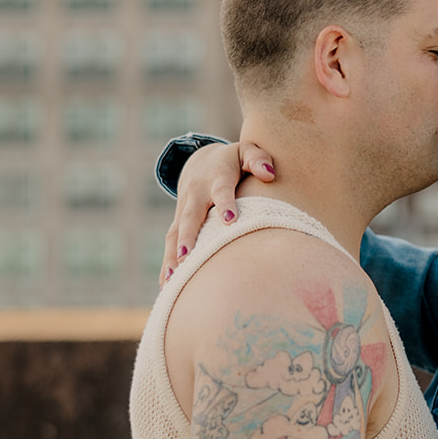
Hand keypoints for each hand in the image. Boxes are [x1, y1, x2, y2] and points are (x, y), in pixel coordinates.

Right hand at [161, 141, 276, 282]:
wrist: (200, 161)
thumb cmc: (233, 160)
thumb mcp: (246, 151)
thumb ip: (258, 159)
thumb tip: (270, 173)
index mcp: (216, 178)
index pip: (221, 190)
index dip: (225, 203)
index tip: (230, 219)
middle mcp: (196, 195)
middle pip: (190, 216)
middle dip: (188, 237)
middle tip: (187, 258)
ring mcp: (184, 209)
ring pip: (175, 233)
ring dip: (172, 256)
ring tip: (172, 280)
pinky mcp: (178, 223)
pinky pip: (171, 243)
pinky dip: (167, 264)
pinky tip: (167, 287)